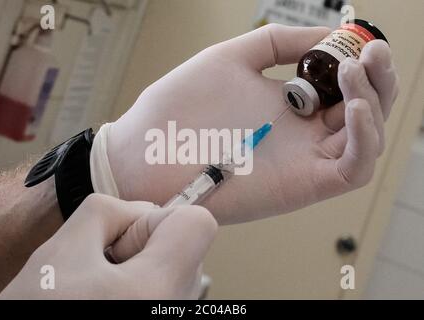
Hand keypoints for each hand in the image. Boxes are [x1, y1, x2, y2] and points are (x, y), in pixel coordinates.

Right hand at [0, 194, 216, 299]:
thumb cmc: (38, 311)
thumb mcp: (61, 250)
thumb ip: (107, 211)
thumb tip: (141, 211)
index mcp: (158, 289)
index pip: (198, 224)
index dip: (161, 217)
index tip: (125, 236)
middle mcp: (176, 310)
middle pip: (185, 247)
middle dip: (144, 243)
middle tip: (103, 265)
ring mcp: (174, 319)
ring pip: (174, 268)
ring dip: (141, 264)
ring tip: (101, 286)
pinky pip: (166, 288)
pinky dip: (141, 284)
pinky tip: (108, 297)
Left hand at [107, 24, 398, 223]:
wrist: (147, 151)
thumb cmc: (179, 106)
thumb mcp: (231, 59)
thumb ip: (279, 44)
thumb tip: (328, 33)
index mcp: (289, 104)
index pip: (344, 86)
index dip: (359, 62)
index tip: (357, 40)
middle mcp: (302, 133)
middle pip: (365, 111)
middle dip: (378, 79)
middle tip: (371, 53)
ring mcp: (304, 160)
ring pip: (368, 140)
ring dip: (374, 103)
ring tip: (354, 73)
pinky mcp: (302, 184)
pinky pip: (353, 169)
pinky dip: (365, 139)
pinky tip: (353, 108)